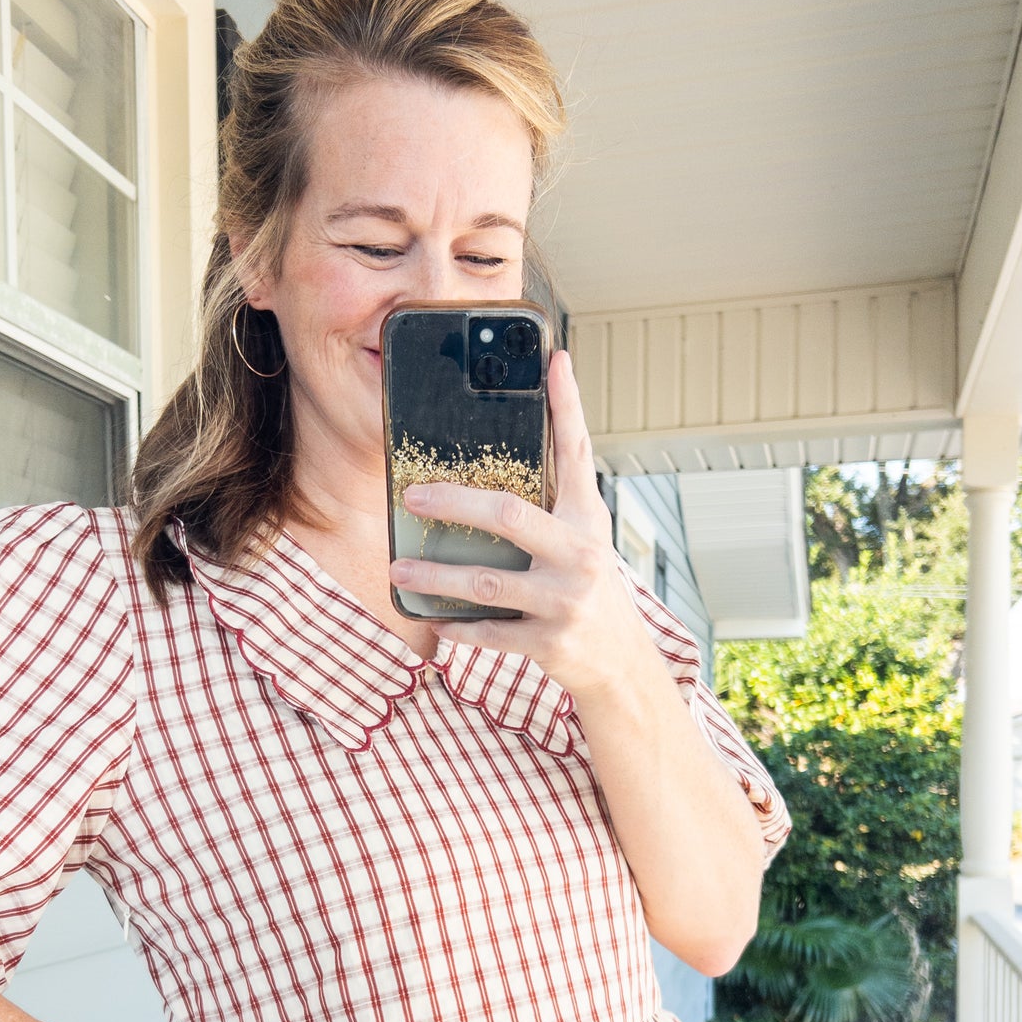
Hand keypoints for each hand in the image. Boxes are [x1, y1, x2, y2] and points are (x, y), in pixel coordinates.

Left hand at [387, 349, 641, 701]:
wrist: (621, 661)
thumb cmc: (590, 589)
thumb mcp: (584, 540)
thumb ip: (555, 502)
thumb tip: (511, 462)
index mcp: (587, 520)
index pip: (577, 451)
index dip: (568, 404)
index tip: (555, 360)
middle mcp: (580, 554)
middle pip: (510, 515)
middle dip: (454, 503)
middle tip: (413, 496)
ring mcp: (565, 600)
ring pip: (487, 582)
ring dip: (436, 577)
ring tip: (399, 569)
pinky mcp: (549, 642)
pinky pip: (491, 632)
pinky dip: (458, 627)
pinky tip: (435, 620)